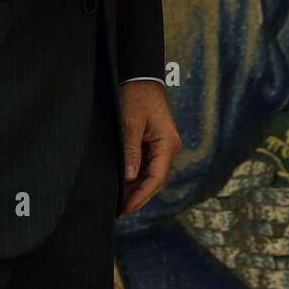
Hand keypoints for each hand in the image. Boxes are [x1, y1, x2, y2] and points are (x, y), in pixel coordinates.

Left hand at [118, 80, 181, 215]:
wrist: (141, 76)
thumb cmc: (137, 96)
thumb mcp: (131, 122)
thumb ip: (131, 150)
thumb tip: (129, 177)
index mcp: (168, 143)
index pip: (156, 177)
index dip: (141, 196)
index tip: (125, 208)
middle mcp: (169, 147)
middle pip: (156, 180)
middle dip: (139, 197)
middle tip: (120, 212)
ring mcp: (163, 146)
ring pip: (152, 175)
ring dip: (137, 189)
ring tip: (119, 202)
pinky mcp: (155, 143)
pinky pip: (148, 166)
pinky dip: (137, 178)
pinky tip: (124, 185)